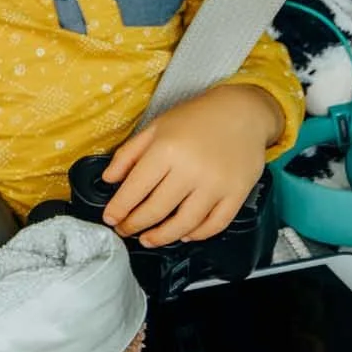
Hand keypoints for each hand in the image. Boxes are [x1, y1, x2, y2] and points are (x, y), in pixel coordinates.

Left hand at [99, 84, 283, 246]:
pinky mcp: (238, 193)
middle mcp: (191, 170)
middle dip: (135, 225)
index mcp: (166, 150)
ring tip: (148, 239)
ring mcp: (216, 184)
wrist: (243, 112)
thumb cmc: (195, 119)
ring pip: (185, 223)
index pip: (135, 189)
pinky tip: (184, 235)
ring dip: (162, 237)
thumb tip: (108, 180)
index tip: (109, 219)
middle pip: (156, 210)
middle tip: (125, 230)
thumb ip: (129, 154)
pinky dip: (199, 234)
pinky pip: (216, 224)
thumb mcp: (155, 128)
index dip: (119, 208)